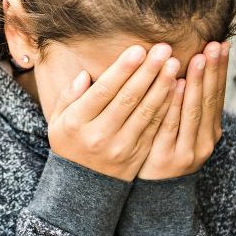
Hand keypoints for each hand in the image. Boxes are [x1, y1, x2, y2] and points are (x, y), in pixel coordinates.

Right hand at [48, 44, 180, 180]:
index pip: (103, 91)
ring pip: (145, 112)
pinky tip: (176, 89)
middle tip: (164, 50)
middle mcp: (100, 135)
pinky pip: (155, 127)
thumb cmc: (70, 143)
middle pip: (128, 99)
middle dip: (148, 72)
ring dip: (162, 86)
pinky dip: (167, 107)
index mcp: (77, 122)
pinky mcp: (137, 155)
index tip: (139, 49)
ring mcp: (121, 147)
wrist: (82, 186)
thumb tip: (85, 75)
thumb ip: (69, 96)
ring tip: (174, 64)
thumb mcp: (58, 120)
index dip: (123, 70)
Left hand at [138, 41, 228, 179]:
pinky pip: (171, 125)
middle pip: (209, 100)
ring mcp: (188, 150)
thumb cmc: (164, 152)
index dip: (220, 70)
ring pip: (194, 111)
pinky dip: (176, 105)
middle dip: (212, 71)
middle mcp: (205, 140)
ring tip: (199, 58)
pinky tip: (177, 85)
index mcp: (210, 131)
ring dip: (197, 83)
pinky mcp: (169, 158)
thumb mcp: (181, 130)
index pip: (217, 94)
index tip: (222, 44)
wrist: (153, 194)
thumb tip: (189, 66)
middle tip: (213, 45)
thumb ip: (186, 104)